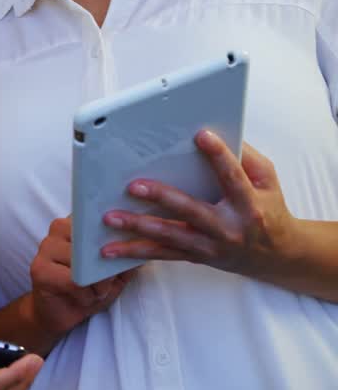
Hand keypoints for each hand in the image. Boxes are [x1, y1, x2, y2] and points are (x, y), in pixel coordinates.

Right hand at [30, 217, 135, 338]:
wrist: (61, 314)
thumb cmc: (90, 289)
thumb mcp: (116, 273)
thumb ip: (126, 256)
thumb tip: (145, 242)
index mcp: (78, 222)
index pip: (99, 213)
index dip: (114, 222)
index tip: (127, 231)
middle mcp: (59, 228)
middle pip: (93, 238)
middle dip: (108, 265)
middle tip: (109, 282)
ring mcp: (46, 247)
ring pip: (85, 261)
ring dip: (98, 284)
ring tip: (97, 292)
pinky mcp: (39, 269)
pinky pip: (73, 280)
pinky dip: (86, 295)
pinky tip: (83, 299)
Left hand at [101, 134, 296, 275]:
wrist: (279, 256)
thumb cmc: (269, 210)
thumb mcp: (268, 181)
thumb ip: (247, 158)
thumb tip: (221, 133)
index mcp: (248, 204)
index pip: (233, 177)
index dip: (218, 156)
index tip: (201, 136)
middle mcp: (228, 227)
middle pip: (190, 210)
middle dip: (161, 197)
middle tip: (133, 185)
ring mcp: (210, 245)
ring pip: (170, 236)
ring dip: (137, 227)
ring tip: (111, 217)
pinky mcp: (196, 256)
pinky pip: (163, 254)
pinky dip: (135, 252)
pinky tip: (110, 250)